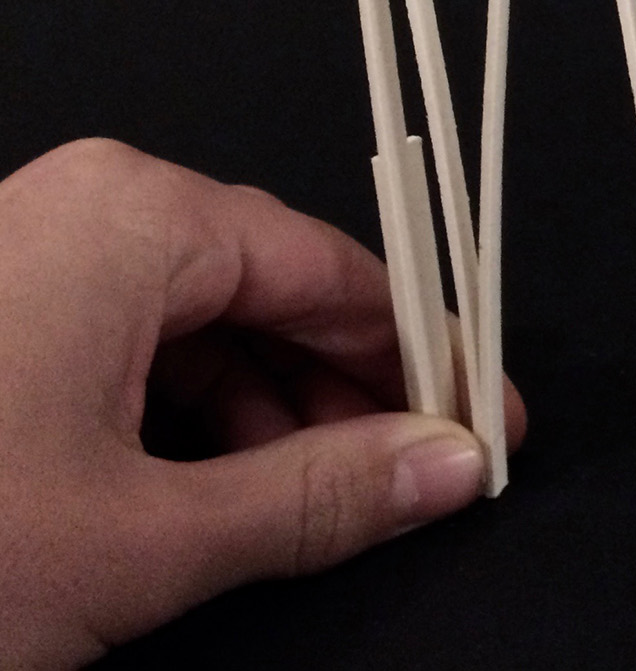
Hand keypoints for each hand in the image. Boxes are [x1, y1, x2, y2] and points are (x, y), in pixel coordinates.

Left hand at [0, 139, 525, 668]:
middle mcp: (81, 208)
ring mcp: (25, 256)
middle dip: (346, 393)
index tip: (479, 421)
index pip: (338, 270)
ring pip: (199, 321)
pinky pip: (126, 340)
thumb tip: (439, 466)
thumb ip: (324, 494)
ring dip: (267, 415)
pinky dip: (184, 416)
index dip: (427, 357)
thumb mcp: (146, 538)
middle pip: (271, 289)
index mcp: (134, 217)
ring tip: (309, 505)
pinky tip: (211, 494)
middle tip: (414, 475)